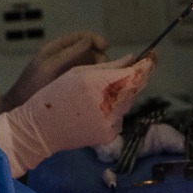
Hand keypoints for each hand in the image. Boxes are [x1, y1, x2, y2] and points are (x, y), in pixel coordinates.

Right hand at [0, 54, 155, 175]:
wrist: (41, 128)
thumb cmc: (55, 95)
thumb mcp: (77, 73)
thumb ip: (108, 67)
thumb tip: (132, 59)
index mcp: (100, 84)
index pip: (136, 74)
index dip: (147, 65)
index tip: (151, 57)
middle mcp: (110, 104)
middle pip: (135, 88)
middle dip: (130, 80)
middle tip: (117, 76)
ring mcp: (111, 122)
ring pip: (127, 103)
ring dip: (120, 96)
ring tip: (95, 97)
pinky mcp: (110, 135)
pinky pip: (119, 118)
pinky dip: (113, 112)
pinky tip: (93, 112)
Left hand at [11, 28, 108, 99]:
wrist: (20, 108)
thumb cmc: (32, 86)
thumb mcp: (50, 66)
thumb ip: (69, 53)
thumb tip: (90, 42)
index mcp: (57, 49)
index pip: (81, 37)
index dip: (95, 39)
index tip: (106, 47)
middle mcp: (64, 58)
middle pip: (89, 51)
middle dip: (100, 56)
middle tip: (104, 69)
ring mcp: (68, 72)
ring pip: (91, 65)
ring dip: (99, 69)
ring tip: (102, 79)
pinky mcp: (71, 86)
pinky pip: (87, 78)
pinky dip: (95, 79)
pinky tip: (98, 86)